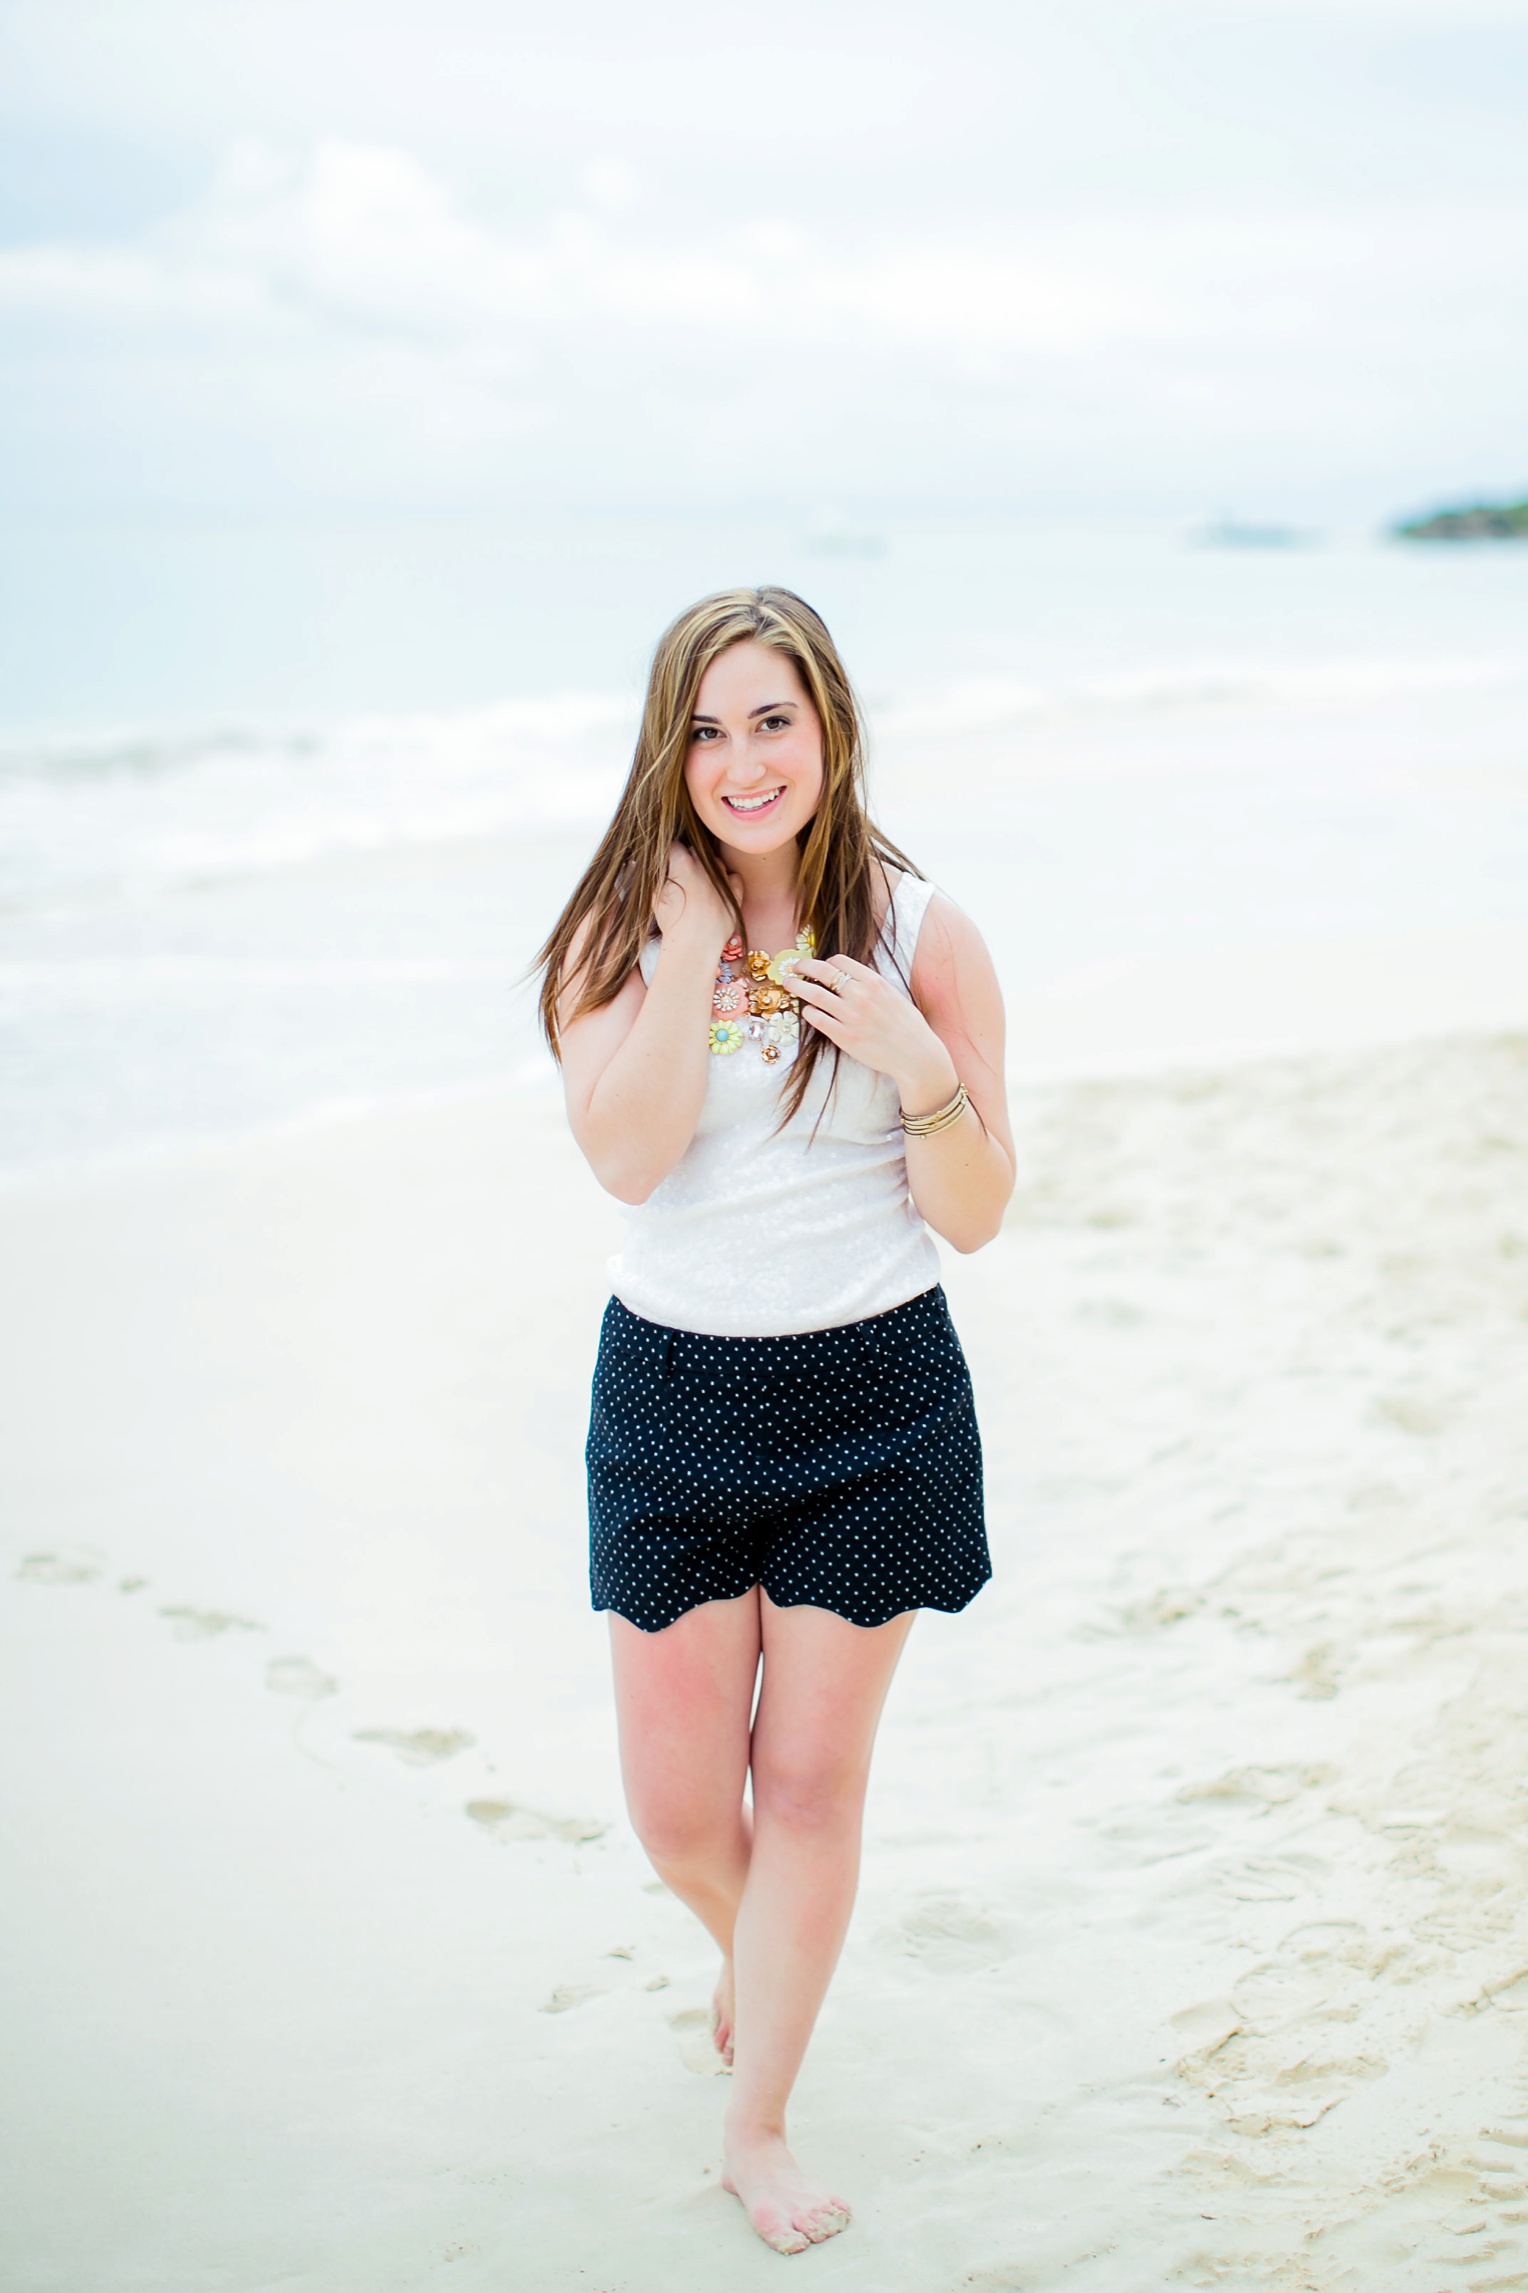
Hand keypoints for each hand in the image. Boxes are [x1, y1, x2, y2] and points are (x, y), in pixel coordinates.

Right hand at [652, 841, 740, 955]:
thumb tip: (661, 867)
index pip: (674, 846)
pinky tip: (718, 890)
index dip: (669, 854)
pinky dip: (728, 880)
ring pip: (716, 862)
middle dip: (688, 858)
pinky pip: (734, 878)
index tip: (668, 863)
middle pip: (695, 851)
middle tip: (681, 876)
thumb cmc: (672, 921)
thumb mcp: (655, 894)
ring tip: (699, 886)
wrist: (695, 944)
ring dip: (708, 869)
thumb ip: (659, 876)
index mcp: (683, 862)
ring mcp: (722, 879)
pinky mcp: (735, 894)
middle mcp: (705, 866)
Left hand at [792, 954, 958, 1112]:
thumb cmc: (908, 1027)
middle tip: (794, 967)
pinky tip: (808, 1011)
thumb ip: (872, 985)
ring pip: (814, 994)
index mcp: (875, 982)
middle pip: (823, 972)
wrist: (916, 1056)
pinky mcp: (844, 1037)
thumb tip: (852, 977)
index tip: (819, 966)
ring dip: (798, 986)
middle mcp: (861, 996)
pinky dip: (809, 1012)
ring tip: (789, 984)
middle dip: (804, 966)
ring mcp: (851, 1017)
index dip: (826, 962)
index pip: (840, 962)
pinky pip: (818, 1019)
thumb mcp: (894, 996)